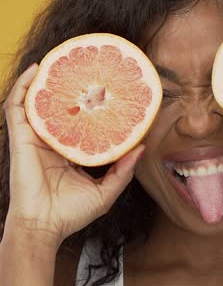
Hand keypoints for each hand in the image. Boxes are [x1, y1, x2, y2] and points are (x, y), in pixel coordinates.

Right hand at [3, 63, 144, 245]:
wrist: (44, 226)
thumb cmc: (73, 213)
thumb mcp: (106, 191)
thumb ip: (123, 170)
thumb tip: (142, 148)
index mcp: (71, 151)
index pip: (82, 122)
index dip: (92, 106)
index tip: (109, 92)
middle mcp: (53, 141)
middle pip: (61, 107)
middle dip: (71, 87)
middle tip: (86, 68)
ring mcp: (36, 138)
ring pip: (39, 102)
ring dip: (47, 80)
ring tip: (61, 59)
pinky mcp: (20, 138)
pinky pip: (17, 106)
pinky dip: (23, 86)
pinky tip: (36, 70)